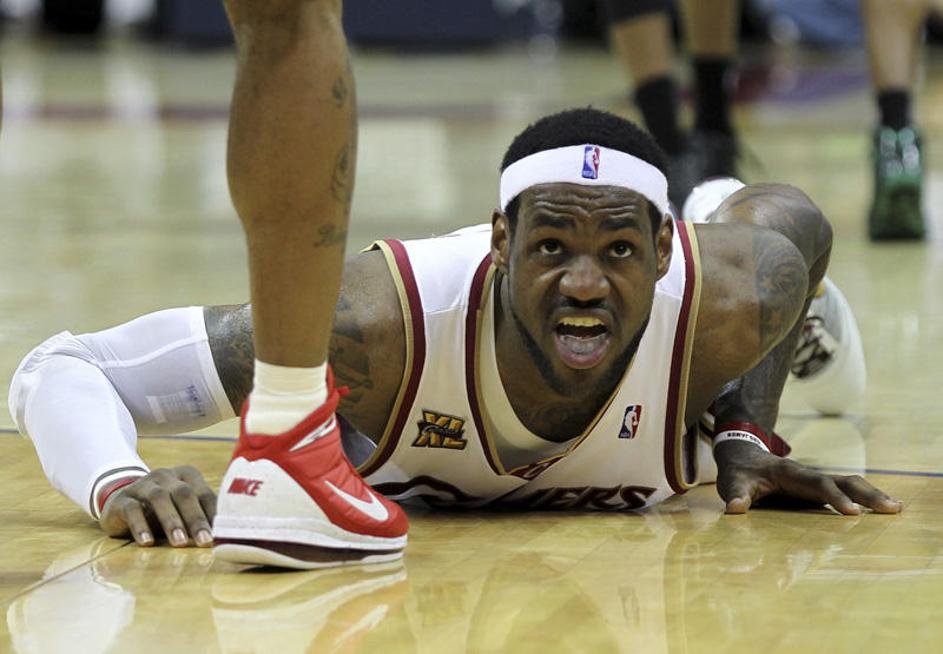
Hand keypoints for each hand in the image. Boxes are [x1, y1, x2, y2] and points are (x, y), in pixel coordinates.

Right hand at [100, 466, 216, 546]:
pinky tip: (147, 542)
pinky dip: (141, 526)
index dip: (214, 513)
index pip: (204, 493)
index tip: (223, 534)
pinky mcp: (122, 499)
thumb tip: (228, 536)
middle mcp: (166, 476)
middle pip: (184, 494)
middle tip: (205, 541)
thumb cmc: (163, 511)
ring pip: (159, 498)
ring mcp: (143, 485)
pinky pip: (132, 509)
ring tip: (180, 542)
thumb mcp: (183, 511)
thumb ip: (202, 517)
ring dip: (172, 521)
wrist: (121, 503)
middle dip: (196, 519)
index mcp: (187, 475)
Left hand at [716, 441, 902, 514]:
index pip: (818, 484)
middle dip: (867, 494)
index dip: (835, 497)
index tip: (852, 513)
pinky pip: (846, 493)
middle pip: (844, 480)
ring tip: (896, 509)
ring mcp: (816, 482)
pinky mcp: (818, 491)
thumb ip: (735, 495)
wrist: (742, 457)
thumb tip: (735, 509)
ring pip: (850, 483)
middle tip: (892, 509)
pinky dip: (864, 499)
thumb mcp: (732, 484)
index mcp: (791, 473)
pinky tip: (880, 511)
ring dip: (872, 495)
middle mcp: (808, 475)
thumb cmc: (739, 473)